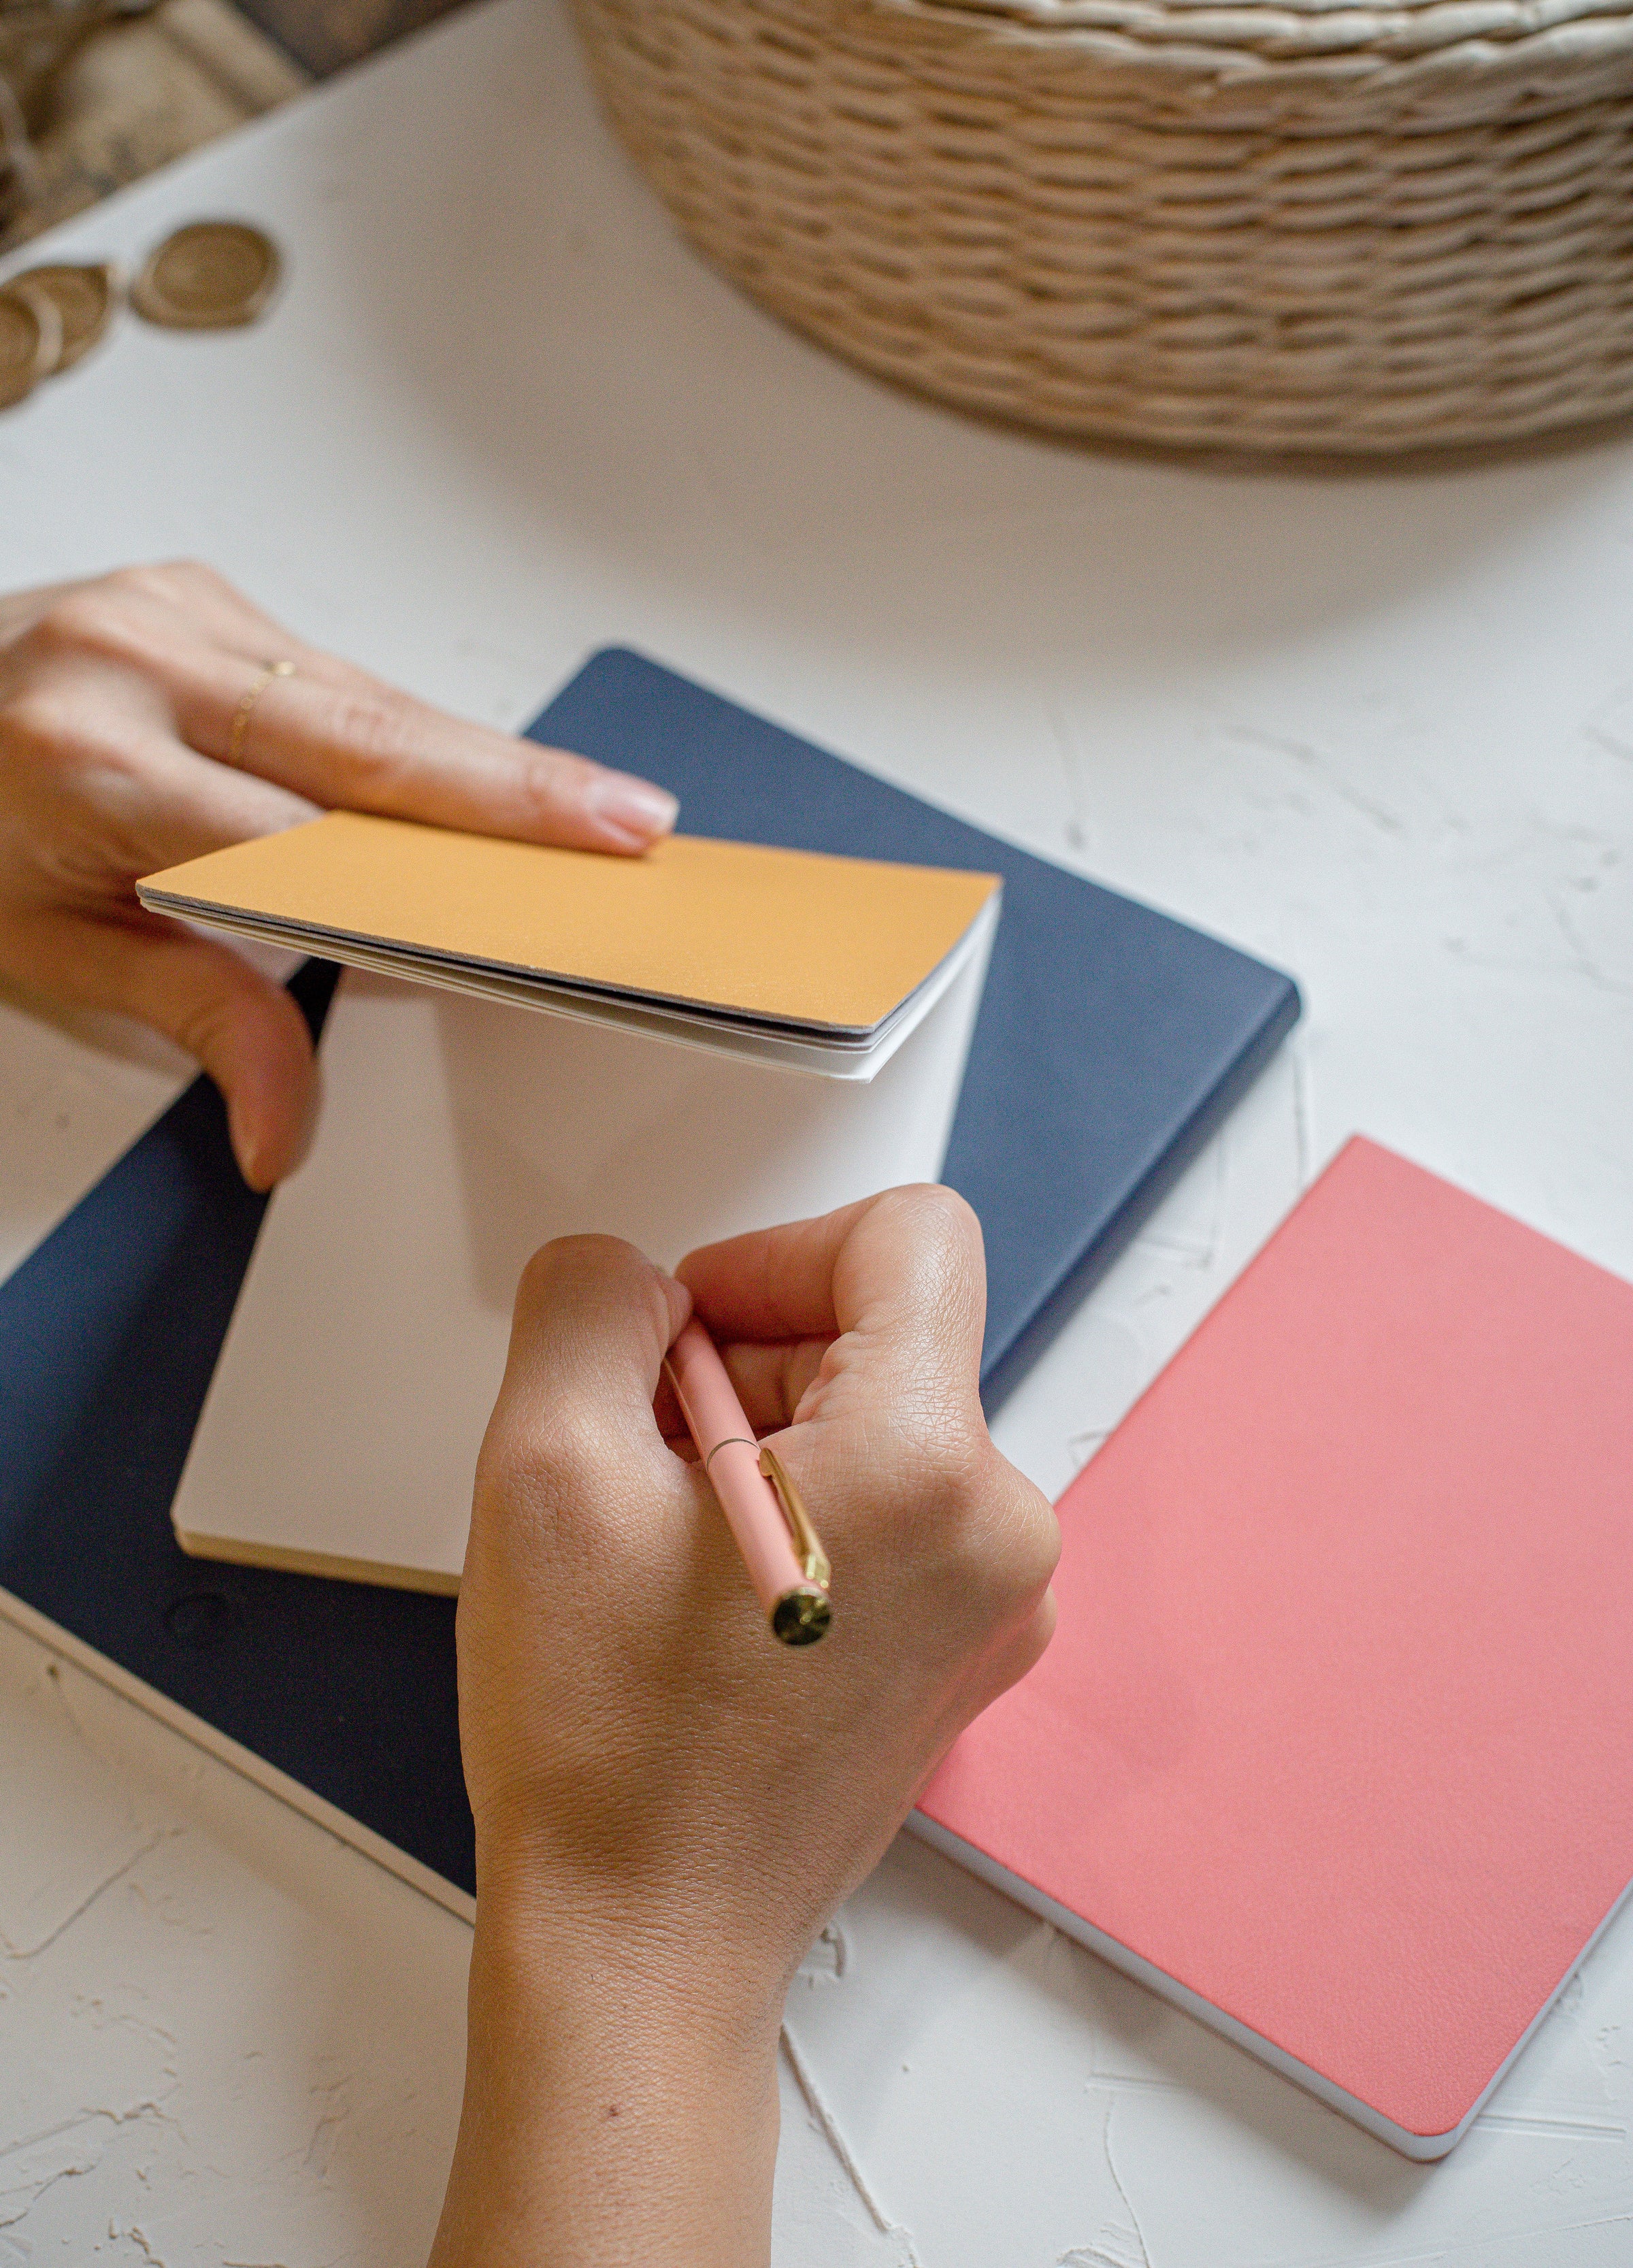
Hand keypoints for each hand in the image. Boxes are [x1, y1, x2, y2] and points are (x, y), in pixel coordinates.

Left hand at [0, 562, 676, 1187]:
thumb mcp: (46, 952)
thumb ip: (194, 1016)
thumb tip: (282, 1126)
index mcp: (98, 759)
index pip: (324, 826)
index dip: (463, 852)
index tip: (570, 865)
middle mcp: (139, 660)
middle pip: (378, 735)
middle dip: (519, 784)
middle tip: (630, 820)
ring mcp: (169, 606)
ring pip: (366, 694)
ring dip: (470, 756)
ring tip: (580, 806)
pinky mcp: (190, 590)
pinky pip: (328, 667)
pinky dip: (398, 726)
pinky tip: (462, 769)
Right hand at [433, 1186, 1058, 2266]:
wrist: (646, 1944)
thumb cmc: (612, 1751)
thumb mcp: (544, 1461)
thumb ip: (592, 1302)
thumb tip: (638, 1276)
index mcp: (929, 1465)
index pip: (910, 1232)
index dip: (774, 1257)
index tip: (692, 1339)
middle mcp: (1002, 1530)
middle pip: (882, 1335)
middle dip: (749, 1369)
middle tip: (651, 1474)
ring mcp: (997, 1601)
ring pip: (877, 1423)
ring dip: (763, 1447)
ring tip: (670, 1554)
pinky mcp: (966, 1648)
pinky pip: (889, 1511)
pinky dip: (798, 1517)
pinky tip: (712, 1600)